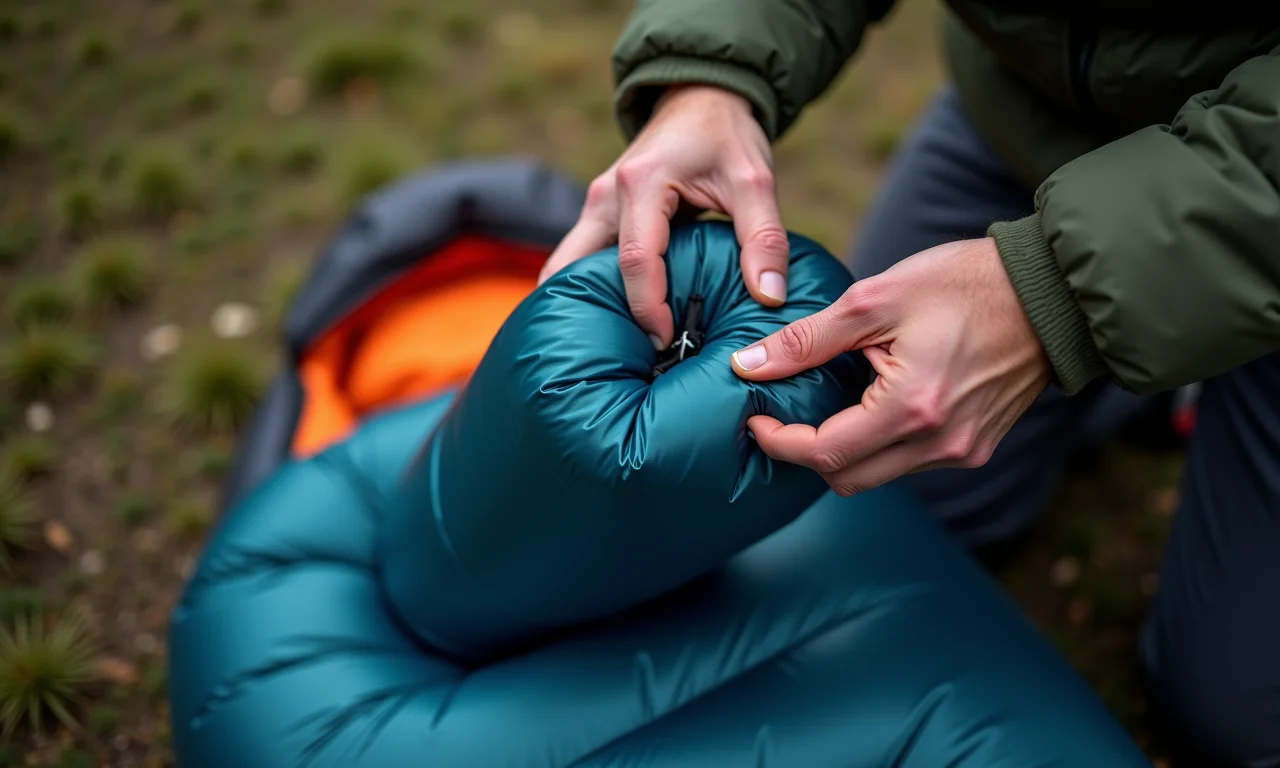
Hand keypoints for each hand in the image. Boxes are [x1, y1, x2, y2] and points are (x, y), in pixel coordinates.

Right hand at [539, 85, 788, 348]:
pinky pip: (581, 259)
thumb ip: (764, 240)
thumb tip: (769, 298)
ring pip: (568, 264)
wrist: (700, 96)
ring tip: (603, 349)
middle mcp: (607, 195)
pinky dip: (589, 289)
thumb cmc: (727, 136)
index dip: (649, 308)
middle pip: (574, 267)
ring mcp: (596, 204)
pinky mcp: (599, 214)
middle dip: (584, 314)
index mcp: (643, 184)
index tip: (666, 341)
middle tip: (610, 358)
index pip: (637, 260)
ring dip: (581, 303)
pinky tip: (609, 323)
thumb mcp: (755, 181)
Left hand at [731, 238, 1049, 494]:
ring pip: (878, 474)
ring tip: (832, 398)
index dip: (779, 442)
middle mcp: (941, 444)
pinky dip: (880, 444)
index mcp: (913, 409)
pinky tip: (874, 401)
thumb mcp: (876, 300)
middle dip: (807, 452)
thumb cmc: (965, 283)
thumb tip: (749, 365)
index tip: (755, 418)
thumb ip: (807, 340)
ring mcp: (964, 451)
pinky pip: (910, 463)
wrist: (1051, 291)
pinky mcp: (977, 447)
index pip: (825, 453)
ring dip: (845, 448)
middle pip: (847, 479)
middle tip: (783, 414)